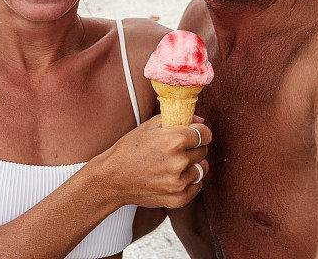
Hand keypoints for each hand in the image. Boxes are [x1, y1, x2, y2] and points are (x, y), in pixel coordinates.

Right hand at [93, 115, 210, 208]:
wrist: (112, 178)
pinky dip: (190, 181)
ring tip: (175, 164)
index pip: (205, 133)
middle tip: (176, 149)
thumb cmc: (129, 149)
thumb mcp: (150, 126)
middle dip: (193, 147)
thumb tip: (201, 120)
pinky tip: (174, 176)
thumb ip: (178, 119)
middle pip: (203, 150)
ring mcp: (179, 183)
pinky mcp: (178, 199)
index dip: (200, 132)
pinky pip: (197, 186)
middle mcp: (179, 162)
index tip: (193, 134)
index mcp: (174, 140)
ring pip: (202, 168)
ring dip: (193, 165)